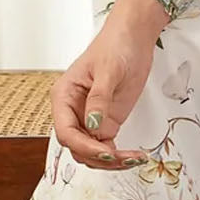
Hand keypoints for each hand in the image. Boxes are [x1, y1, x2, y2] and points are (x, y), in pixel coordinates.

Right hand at [51, 0, 170, 166]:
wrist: (134, 37)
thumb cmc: (116, 45)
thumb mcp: (109, 70)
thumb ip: (99, 99)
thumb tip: (93, 126)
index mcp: (64, 96)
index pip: (65, 132)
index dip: (83, 146)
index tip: (106, 152)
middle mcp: (73, 111)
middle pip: (77, 147)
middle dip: (100, 158)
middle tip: (127, 158)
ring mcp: (90, 119)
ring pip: (91, 153)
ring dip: (110, 161)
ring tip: (134, 158)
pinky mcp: (107, 122)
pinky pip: (106, 147)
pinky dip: (119, 156)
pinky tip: (135, 156)